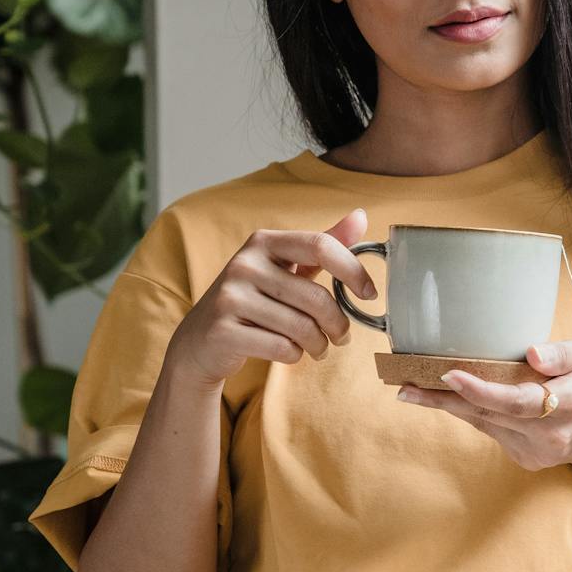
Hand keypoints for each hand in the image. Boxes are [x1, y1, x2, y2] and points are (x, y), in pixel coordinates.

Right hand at [165, 209, 373, 389]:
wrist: (201, 340)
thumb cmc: (255, 299)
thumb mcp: (286, 266)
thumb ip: (323, 244)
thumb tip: (361, 216)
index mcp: (263, 242)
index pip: (320, 245)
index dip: (353, 270)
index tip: (370, 293)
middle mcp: (243, 264)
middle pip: (315, 297)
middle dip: (338, 323)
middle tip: (342, 336)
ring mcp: (229, 297)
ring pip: (301, 327)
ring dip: (318, 344)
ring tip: (318, 348)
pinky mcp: (222, 331)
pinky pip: (281, 348)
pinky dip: (295, 355)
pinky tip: (291, 352)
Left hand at [396, 339, 571, 471]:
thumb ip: (564, 353)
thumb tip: (532, 353)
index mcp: (568, 404)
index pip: (519, 400)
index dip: (481, 390)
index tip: (450, 374)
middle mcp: (550, 434)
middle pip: (490, 414)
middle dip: (446, 399)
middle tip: (406, 386)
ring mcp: (534, 451)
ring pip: (483, 423)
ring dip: (447, 406)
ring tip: (410, 390)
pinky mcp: (523, 459)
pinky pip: (490, 430)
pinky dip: (471, 412)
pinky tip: (450, 398)